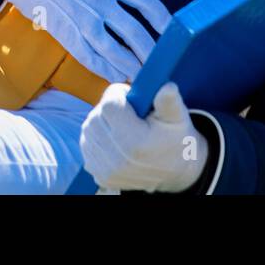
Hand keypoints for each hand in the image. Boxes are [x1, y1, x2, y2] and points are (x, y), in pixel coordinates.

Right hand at [0, 0, 171, 83]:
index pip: (146, 2)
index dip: (163, 18)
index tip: (172, 31)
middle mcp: (99, 2)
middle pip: (134, 31)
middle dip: (151, 50)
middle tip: (163, 63)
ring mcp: (81, 19)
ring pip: (113, 49)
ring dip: (130, 64)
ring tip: (144, 76)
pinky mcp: (64, 32)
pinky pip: (87, 55)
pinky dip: (103, 68)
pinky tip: (114, 76)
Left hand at [80, 82, 207, 192]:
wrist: (175, 173)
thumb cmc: (176, 138)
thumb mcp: (178, 118)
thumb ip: (169, 102)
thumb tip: (167, 87)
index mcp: (135, 142)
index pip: (108, 105)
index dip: (118, 95)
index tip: (130, 97)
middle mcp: (118, 159)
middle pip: (96, 116)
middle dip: (109, 109)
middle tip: (127, 112)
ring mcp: (107, 170)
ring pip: (88, 130)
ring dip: (101, 122)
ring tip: (122, 125)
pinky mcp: (100, 177)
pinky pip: (86, 145)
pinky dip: (97, 138)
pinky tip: (114, 139)